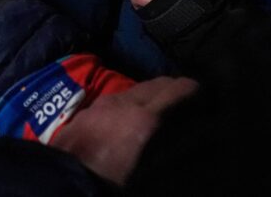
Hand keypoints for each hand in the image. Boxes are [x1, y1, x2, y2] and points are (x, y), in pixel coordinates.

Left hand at [50, 76, 198, 185]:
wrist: (61, 186)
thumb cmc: (113, 182)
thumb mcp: (152, 169)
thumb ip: (172, 143)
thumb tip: (191, 135)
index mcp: (146, 120)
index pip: (181, 89)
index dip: (198, 93)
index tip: (209, 102)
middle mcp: (123, 104)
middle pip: (158, 83)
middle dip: (175, 91)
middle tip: (189, 105)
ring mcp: (101, 106)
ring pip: (134, 90)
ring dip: (150, 97)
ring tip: (162, 113)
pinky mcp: (84, 114)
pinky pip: (114, 101)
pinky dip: (128, 105)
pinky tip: (131, 120)